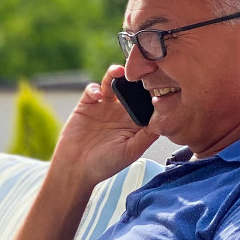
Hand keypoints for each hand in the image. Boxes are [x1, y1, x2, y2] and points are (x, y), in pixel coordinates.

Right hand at [49, 66, 158, 185]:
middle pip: (131, 87)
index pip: (147, 100)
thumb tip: (165, 116)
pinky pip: (92, 89)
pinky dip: (95, 88)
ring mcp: (103, 107)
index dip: (153, 89)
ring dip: (116, 74)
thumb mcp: (132, 151)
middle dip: (135, 76)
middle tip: (139, 70)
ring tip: (119, 72)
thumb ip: (148, 134)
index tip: (158, 81)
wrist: (75, 169)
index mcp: (135, 121)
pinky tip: (98, 95)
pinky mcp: (86, 105)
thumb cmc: (105, 164)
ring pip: (112, 83)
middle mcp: (121, 111)